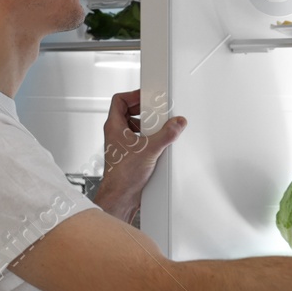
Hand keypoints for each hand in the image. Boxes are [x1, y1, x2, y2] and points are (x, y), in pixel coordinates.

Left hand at [91, 89, 186, 221]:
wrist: (122, 195)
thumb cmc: (123, 174)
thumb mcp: (150, 149)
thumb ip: (166, 134)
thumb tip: (177, 124)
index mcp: (114, 126)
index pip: (119, 100)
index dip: (133, 94)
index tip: (147, 95)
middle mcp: (116, 134)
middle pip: (129, 112)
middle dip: (145, 110)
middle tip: (157, 112)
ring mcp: (122, 145)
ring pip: (135, 127)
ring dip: (148, 126)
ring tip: (159, 128)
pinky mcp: (130, 155)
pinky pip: (140, 140)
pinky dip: (150, 139)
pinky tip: (159, 145)